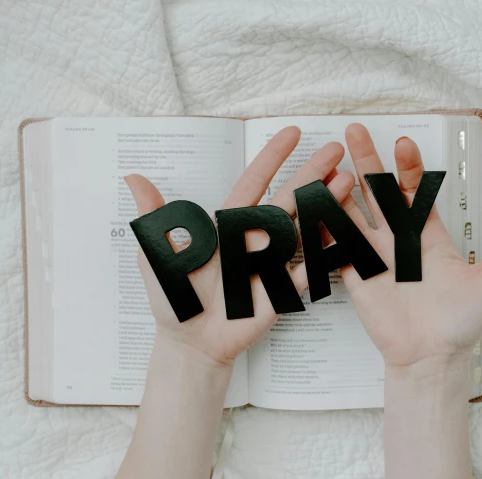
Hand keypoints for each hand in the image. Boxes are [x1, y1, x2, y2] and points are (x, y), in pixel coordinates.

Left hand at [126, 127, 353, 367]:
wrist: (188, 343)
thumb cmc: (173, 300)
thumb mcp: (157, 255)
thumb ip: (155, 217)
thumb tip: (134, 177)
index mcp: (227, 226)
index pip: (254, 183)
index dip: (272, 158)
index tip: (291, 133)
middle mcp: (254, 239)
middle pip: (287, 199)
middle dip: (311, 173)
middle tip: (335, 148)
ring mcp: (271, 263)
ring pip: (303, 227)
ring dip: (325, 204)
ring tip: (347, 181)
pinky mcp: (281, 291)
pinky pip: (308, 269)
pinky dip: (326, 251)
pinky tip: (345, 231)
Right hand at [340, 123, 481, 370]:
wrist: (431, 357)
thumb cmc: (463, 323)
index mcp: (428, 237)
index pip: (414, 192)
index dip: (408, 166)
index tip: (403, 143)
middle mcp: (398, 242)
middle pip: (379, 192)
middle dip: (368, 161)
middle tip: (355, 132)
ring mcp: (374, 256)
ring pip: (353, 212)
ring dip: (342, 186)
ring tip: (330, 159)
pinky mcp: (355, 274)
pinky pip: (336, 244)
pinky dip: (324, 223)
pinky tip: (315, 201)